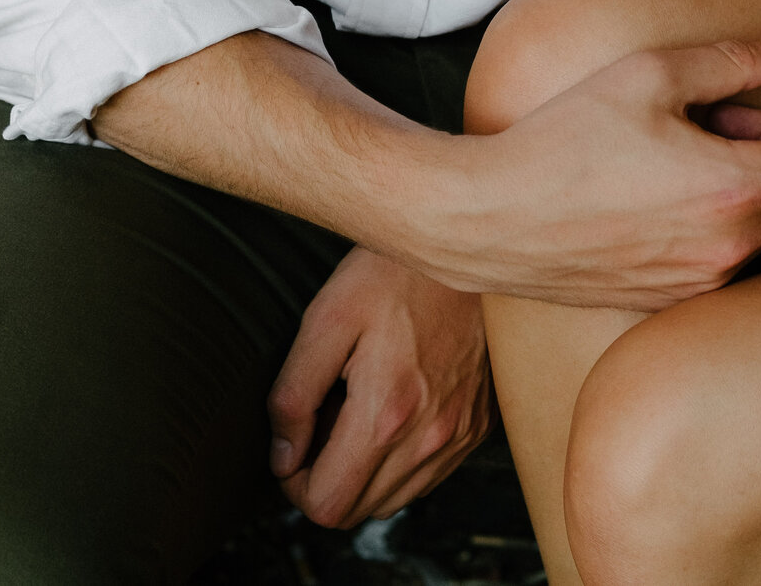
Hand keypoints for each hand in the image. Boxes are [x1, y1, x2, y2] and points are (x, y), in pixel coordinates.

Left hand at [268, 246, 493, 527]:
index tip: (295, 446)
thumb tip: (283, 456)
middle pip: (359, 512)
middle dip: (327, 480)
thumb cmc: (392, 275)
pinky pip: (428, 476)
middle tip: (323, 423)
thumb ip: (294, 395)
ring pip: (394, 500)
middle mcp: (429, 436)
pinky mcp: (477, 426)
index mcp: (386, 414)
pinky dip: (401, 461)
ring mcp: (459, 434)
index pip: (327, 505)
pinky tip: (394, 411)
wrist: (464, 248)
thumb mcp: (325, 321)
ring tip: (359, 412)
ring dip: (364, 474)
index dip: (296, 485)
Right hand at [425, 30, 760, 309]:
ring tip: (681, 147)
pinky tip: (660, 189)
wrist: (488, 220)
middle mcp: (729, 249)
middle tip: (722, 113)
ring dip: (749, 179)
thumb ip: (732, 60)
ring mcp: (701, 283)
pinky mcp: (672, 299)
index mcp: (734, 191)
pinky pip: (727, 253)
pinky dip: (718, 216)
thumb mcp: (648, 75)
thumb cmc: (562, 141)